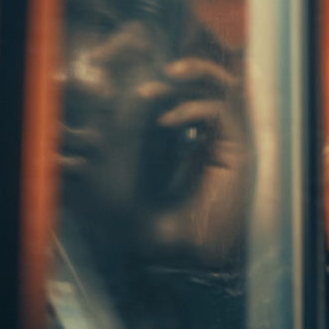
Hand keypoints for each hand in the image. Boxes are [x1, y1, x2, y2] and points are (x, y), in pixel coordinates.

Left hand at [136, 57, 248, 267]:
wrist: (194, 257)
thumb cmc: (168, 229)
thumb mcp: (137, 184)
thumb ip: (122, 164)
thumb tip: (91, 141)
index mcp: (201, 143)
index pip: (196, 99)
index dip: (171, 89)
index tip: (142, 91)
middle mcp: (219, 138)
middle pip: (217, 88)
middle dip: (193, 71)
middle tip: (165, 71)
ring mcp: (230, 143)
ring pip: (227, 90)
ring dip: (201, 74)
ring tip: (173, 73)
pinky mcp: (237, 151)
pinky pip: (220, 114)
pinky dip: (193, 109)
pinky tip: (168, 121)